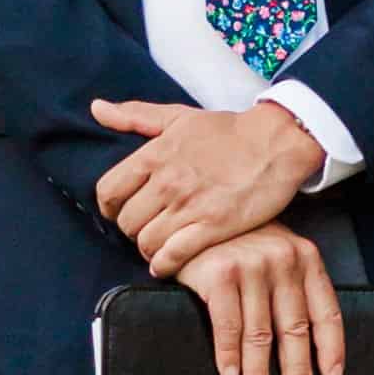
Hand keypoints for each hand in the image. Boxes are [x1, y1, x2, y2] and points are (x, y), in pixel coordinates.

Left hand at [92, 95, 320, 267]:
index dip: (109, 207)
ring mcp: (190, 206)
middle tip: (146, 228)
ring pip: (146, 242)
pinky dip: (164, 265)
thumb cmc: (228, 130)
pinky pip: (173, 256)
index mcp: (155, 155)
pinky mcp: (213, 227)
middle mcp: (167, 182)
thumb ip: (135, 115)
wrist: (276, 143)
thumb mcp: (178, 116)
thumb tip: (97, 108)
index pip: (108, 191)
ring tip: (159, 246)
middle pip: (126, 222)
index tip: (120, 211)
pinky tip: (167, 264)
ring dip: (148, 248)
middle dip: (131, 229)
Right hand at [183, 226, 346, 374]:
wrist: (196, 215)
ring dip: (259, 372)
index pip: (325, 310)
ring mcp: (252, 266)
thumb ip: (292, 286)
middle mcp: (283, 260)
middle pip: (294, 328)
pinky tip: (230, 374)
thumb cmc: (239, 241)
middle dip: (296, 369)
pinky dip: (228, 353)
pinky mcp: (221, 273)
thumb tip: (304, 344)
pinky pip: (227, 324)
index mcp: (305, 258)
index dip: (330, 347)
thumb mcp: (276, 254)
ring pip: (260, 333)